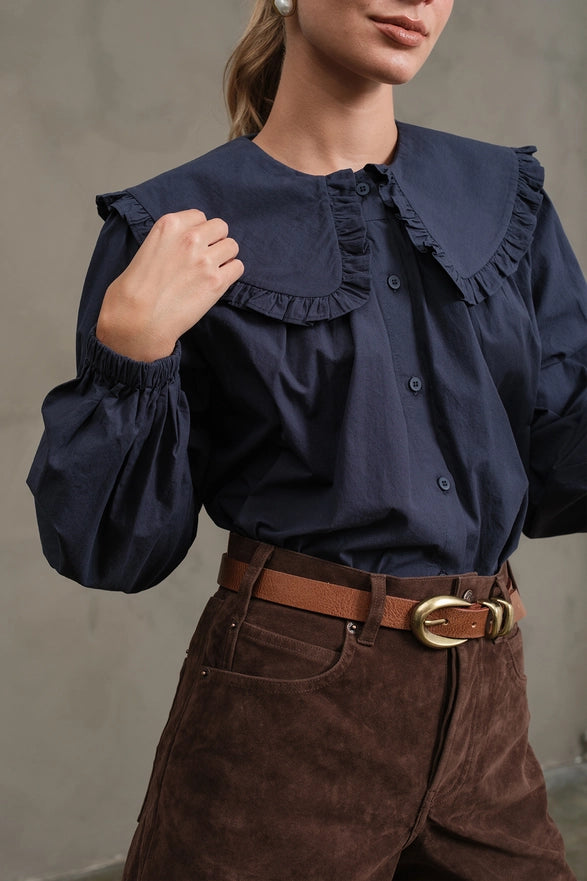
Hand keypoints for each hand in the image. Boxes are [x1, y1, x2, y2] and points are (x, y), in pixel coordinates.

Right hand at [96, 209, 243, 361]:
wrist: (136, 320)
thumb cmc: (132, 292)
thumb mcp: (145, 249)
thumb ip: (167, 241)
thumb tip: (179, 247)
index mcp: (169, 225)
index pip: (199, 216)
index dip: (199, 231)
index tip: (194, 244)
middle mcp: (190, 238)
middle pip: (220, 227)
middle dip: (215, 241)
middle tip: (205, 258)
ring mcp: (205, 260)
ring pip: (232, 246)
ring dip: (225, 257)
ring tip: (211, 271)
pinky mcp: (217, 282)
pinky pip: (238, 268)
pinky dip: (231, 274)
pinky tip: (217, 283)